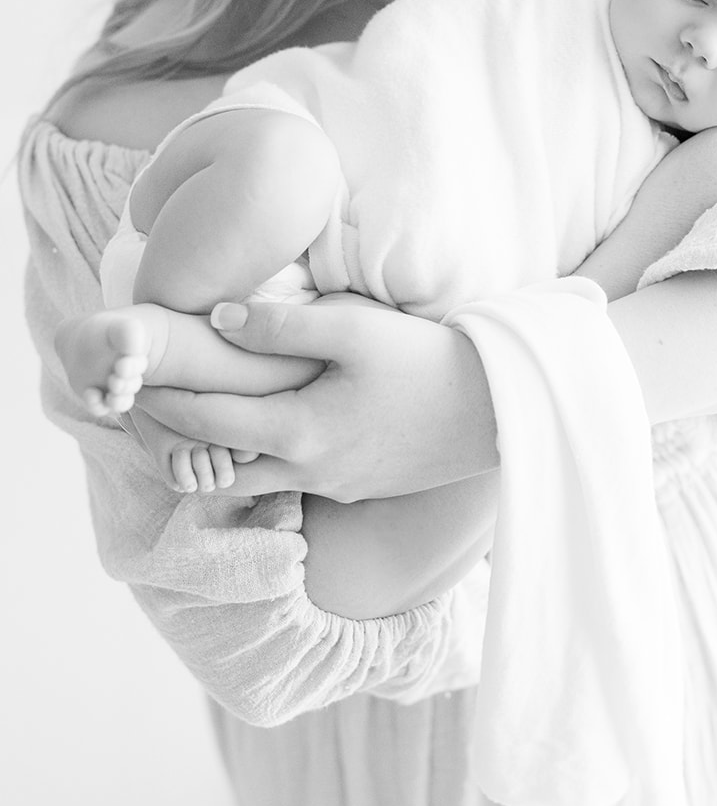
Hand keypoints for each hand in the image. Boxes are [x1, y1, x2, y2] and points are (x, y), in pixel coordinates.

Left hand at [133, 294, 498, 502]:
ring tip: (205, 410)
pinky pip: (289, 479)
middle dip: (177, 438)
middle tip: (153, 401)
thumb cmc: (426, 362)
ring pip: (250, 482)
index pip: (203, 423)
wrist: (497, 411)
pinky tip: (268, 420)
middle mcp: (306, 471)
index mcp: (298, 433)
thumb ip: (282, 325)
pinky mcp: (356, 485)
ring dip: (219, 454)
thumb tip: (218, 319)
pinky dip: (261, 456)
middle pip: (214, 469)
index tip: (131, 378)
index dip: (160, 400)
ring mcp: (332, 485)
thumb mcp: (355, 330)